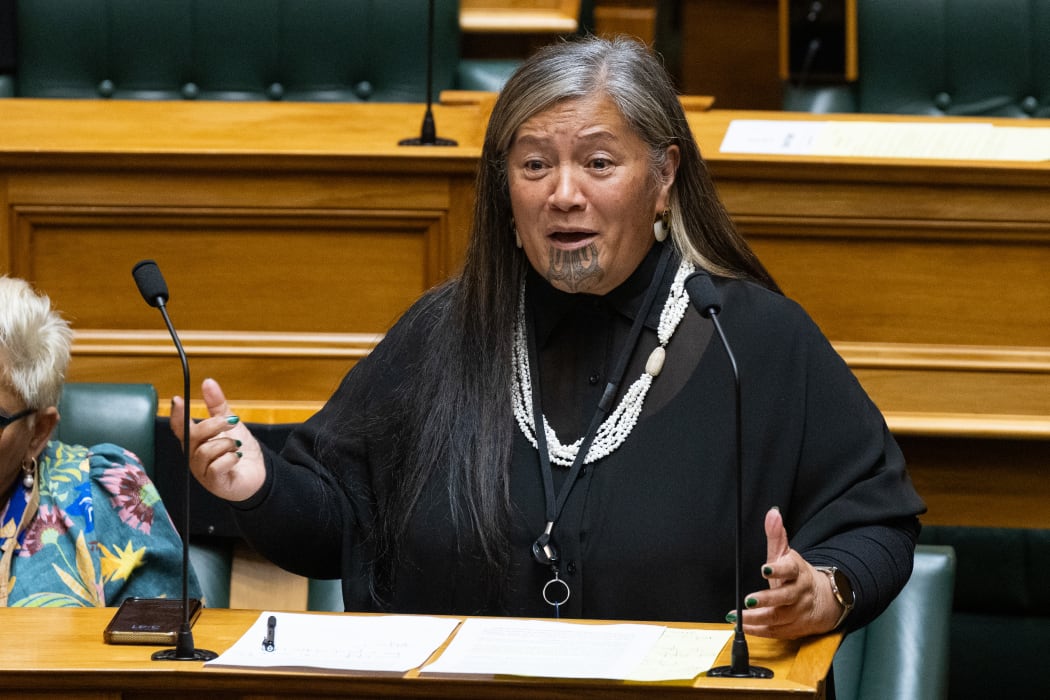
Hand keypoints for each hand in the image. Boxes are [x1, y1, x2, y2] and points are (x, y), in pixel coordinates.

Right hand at [169, 377, 264, 501]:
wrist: (258, 473)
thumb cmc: (239, 449)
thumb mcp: (229, 423)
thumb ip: (217, 404)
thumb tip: (208, 381)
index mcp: (194, 441)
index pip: (178, 427)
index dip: (176, 414)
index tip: (177, 399)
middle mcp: (194, 456)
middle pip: (192, 436)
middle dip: (214, 425)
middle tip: (232, 422)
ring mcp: (202, 471)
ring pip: (206, 451)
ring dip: (226, 444)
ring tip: (236, 446)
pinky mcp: (215, 483)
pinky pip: (216, 467)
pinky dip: (230, 459)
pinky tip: (237, 457)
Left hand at [728, 507, 847, 638]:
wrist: (822, 600)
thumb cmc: (796, 575)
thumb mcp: (787, 554)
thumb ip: (777, 535)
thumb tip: (772, 512)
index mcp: (797, 573)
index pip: (790, 570)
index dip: (778, 570)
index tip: (764, 568)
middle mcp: (798, 593)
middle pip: (784, 597)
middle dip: (766, 599)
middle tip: (748, 599)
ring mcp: (796, 612)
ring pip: (778, 617)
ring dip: (757, 618)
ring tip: (738, 616)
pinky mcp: (792, 628)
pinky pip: (774, 631)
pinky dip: (758, 630)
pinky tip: (742, 626)